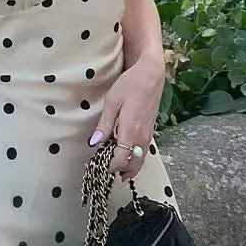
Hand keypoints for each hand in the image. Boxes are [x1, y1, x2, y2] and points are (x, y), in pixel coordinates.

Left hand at [88, 54, 164, 179]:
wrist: (151, 75)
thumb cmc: (130, 85)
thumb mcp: (112, 102)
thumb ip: (104, 124)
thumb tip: (94, 143)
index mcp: (130, 132)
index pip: (120, 160)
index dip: (109, 167)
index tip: (98, 166)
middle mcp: (141, 138)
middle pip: (132, 165)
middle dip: (119, 171)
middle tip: (105, 170)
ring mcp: (148, 136)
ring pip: (140, 161)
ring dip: (128, 168)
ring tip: (116, 170)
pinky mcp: (151, 132)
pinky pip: (143, 153)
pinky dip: (135, 160)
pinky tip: (127, 156)